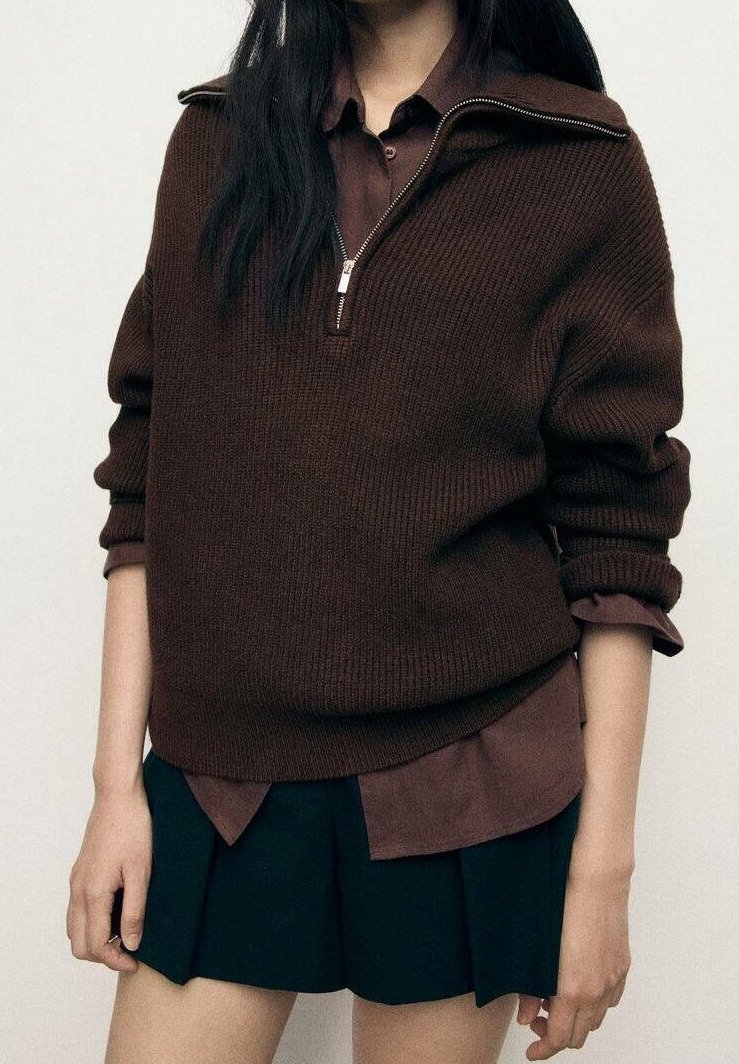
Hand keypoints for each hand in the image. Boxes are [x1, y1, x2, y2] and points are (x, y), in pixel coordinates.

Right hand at [66, 776, 151, 971]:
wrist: (118, 797)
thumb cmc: (133, 829)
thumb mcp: (141, 872)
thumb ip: (135, 911)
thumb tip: (132, 944)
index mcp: (93, 893)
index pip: (96, 945)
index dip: (115, 961)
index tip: (135, 962)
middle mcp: (78, 890)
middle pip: (79, 943)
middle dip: (103, 956)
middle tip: (130, 952)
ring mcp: (76, 881)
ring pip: (74, 928)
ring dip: (95, 940)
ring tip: (124, 935)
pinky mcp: (79, 873)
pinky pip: (76, 910)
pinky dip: (91, 923)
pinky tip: (115, 914)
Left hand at [516, 868, 631, 1057]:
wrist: (597, 878)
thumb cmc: (562, 903)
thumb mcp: (539, 949)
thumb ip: (532, 989)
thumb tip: (527, 1018)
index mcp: (574, 989)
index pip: (560, 1038)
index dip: (544, 1050)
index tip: (532, 1051)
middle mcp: (598, 989)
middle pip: (580, 1035)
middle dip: (557, 1036)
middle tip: (538, 1022)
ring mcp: (614, 978)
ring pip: (597, 1020)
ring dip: (577, 1020)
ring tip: (556, 1003)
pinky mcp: (622, 965)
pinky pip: (611, 1000)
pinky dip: (594, 1005)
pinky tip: (580, 988)